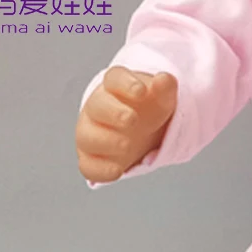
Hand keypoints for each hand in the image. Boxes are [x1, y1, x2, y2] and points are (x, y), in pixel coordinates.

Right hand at [75, 66, 178, 183]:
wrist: (143, 130)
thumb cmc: (148, 108)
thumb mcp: (162, 98)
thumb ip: (165, 89)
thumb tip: (164, 79)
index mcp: (114, 87)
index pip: (114, 79)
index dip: (125, 83)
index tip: (141, 91)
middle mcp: (98, 108)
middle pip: (97, 106)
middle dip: (113, 112)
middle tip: (132, 120)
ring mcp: (92, 133)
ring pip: (87, 136)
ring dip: (105, 141)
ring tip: (127, 145)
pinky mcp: (92, 158)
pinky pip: (88, 165)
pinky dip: (100, 170)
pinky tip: (117, 171)